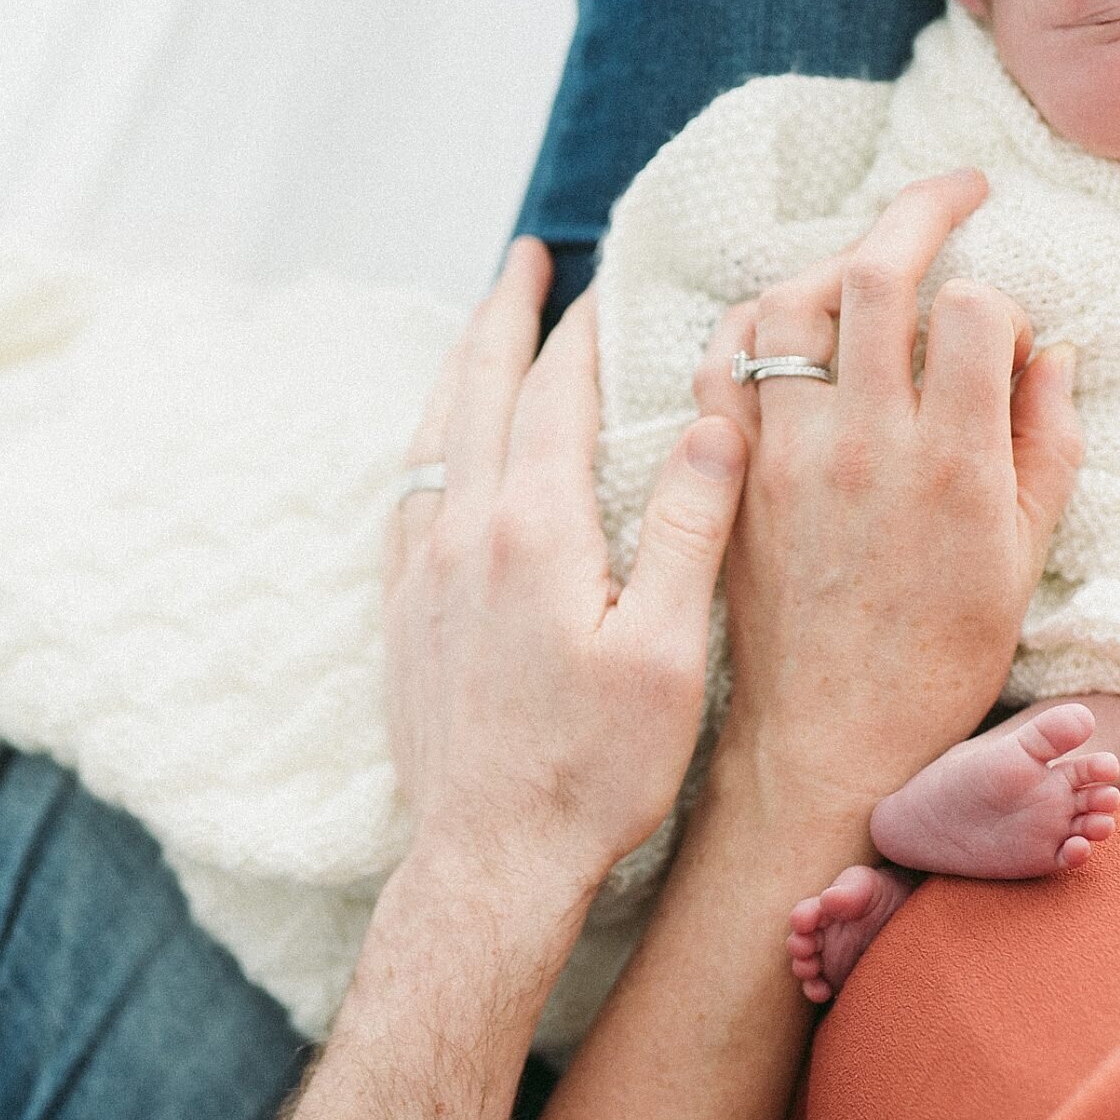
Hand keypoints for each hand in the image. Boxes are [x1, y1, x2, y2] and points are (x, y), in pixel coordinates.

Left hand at [383, 238, 748, 898]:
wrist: (489, 864)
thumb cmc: (595, 769)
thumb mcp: (668, 651)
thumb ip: (689, 526)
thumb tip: (717, 416)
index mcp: (535, 530)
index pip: (557, 393)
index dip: (586, 329)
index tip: (613, 279)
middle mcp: (464, 532)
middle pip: (477, 388)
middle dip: (504, 312)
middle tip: (527, 255)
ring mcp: (420, 571)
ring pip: (434, 432)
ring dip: (461, 364)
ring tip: (484, 322)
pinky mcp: (402, 612)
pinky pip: (408, 490)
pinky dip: (433, 436)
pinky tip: (445, 444)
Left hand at [692, 172, 1084, 814]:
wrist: (824, 747)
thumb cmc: (938, 663)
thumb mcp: (1024, 564)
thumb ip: (1049, 447)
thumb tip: (1052, 351)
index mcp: (952, 467)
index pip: (974, 310)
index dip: (998, 299)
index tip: (1003, 332)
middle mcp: (863, 445)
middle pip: (876, 273)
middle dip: (921, 207)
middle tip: (954, 190)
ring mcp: (784, 456)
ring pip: (788, 301)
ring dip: (833, 260)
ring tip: (868, 264)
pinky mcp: (728, 476)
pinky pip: (722, 360)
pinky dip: (754, 321)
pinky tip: (788, 324)